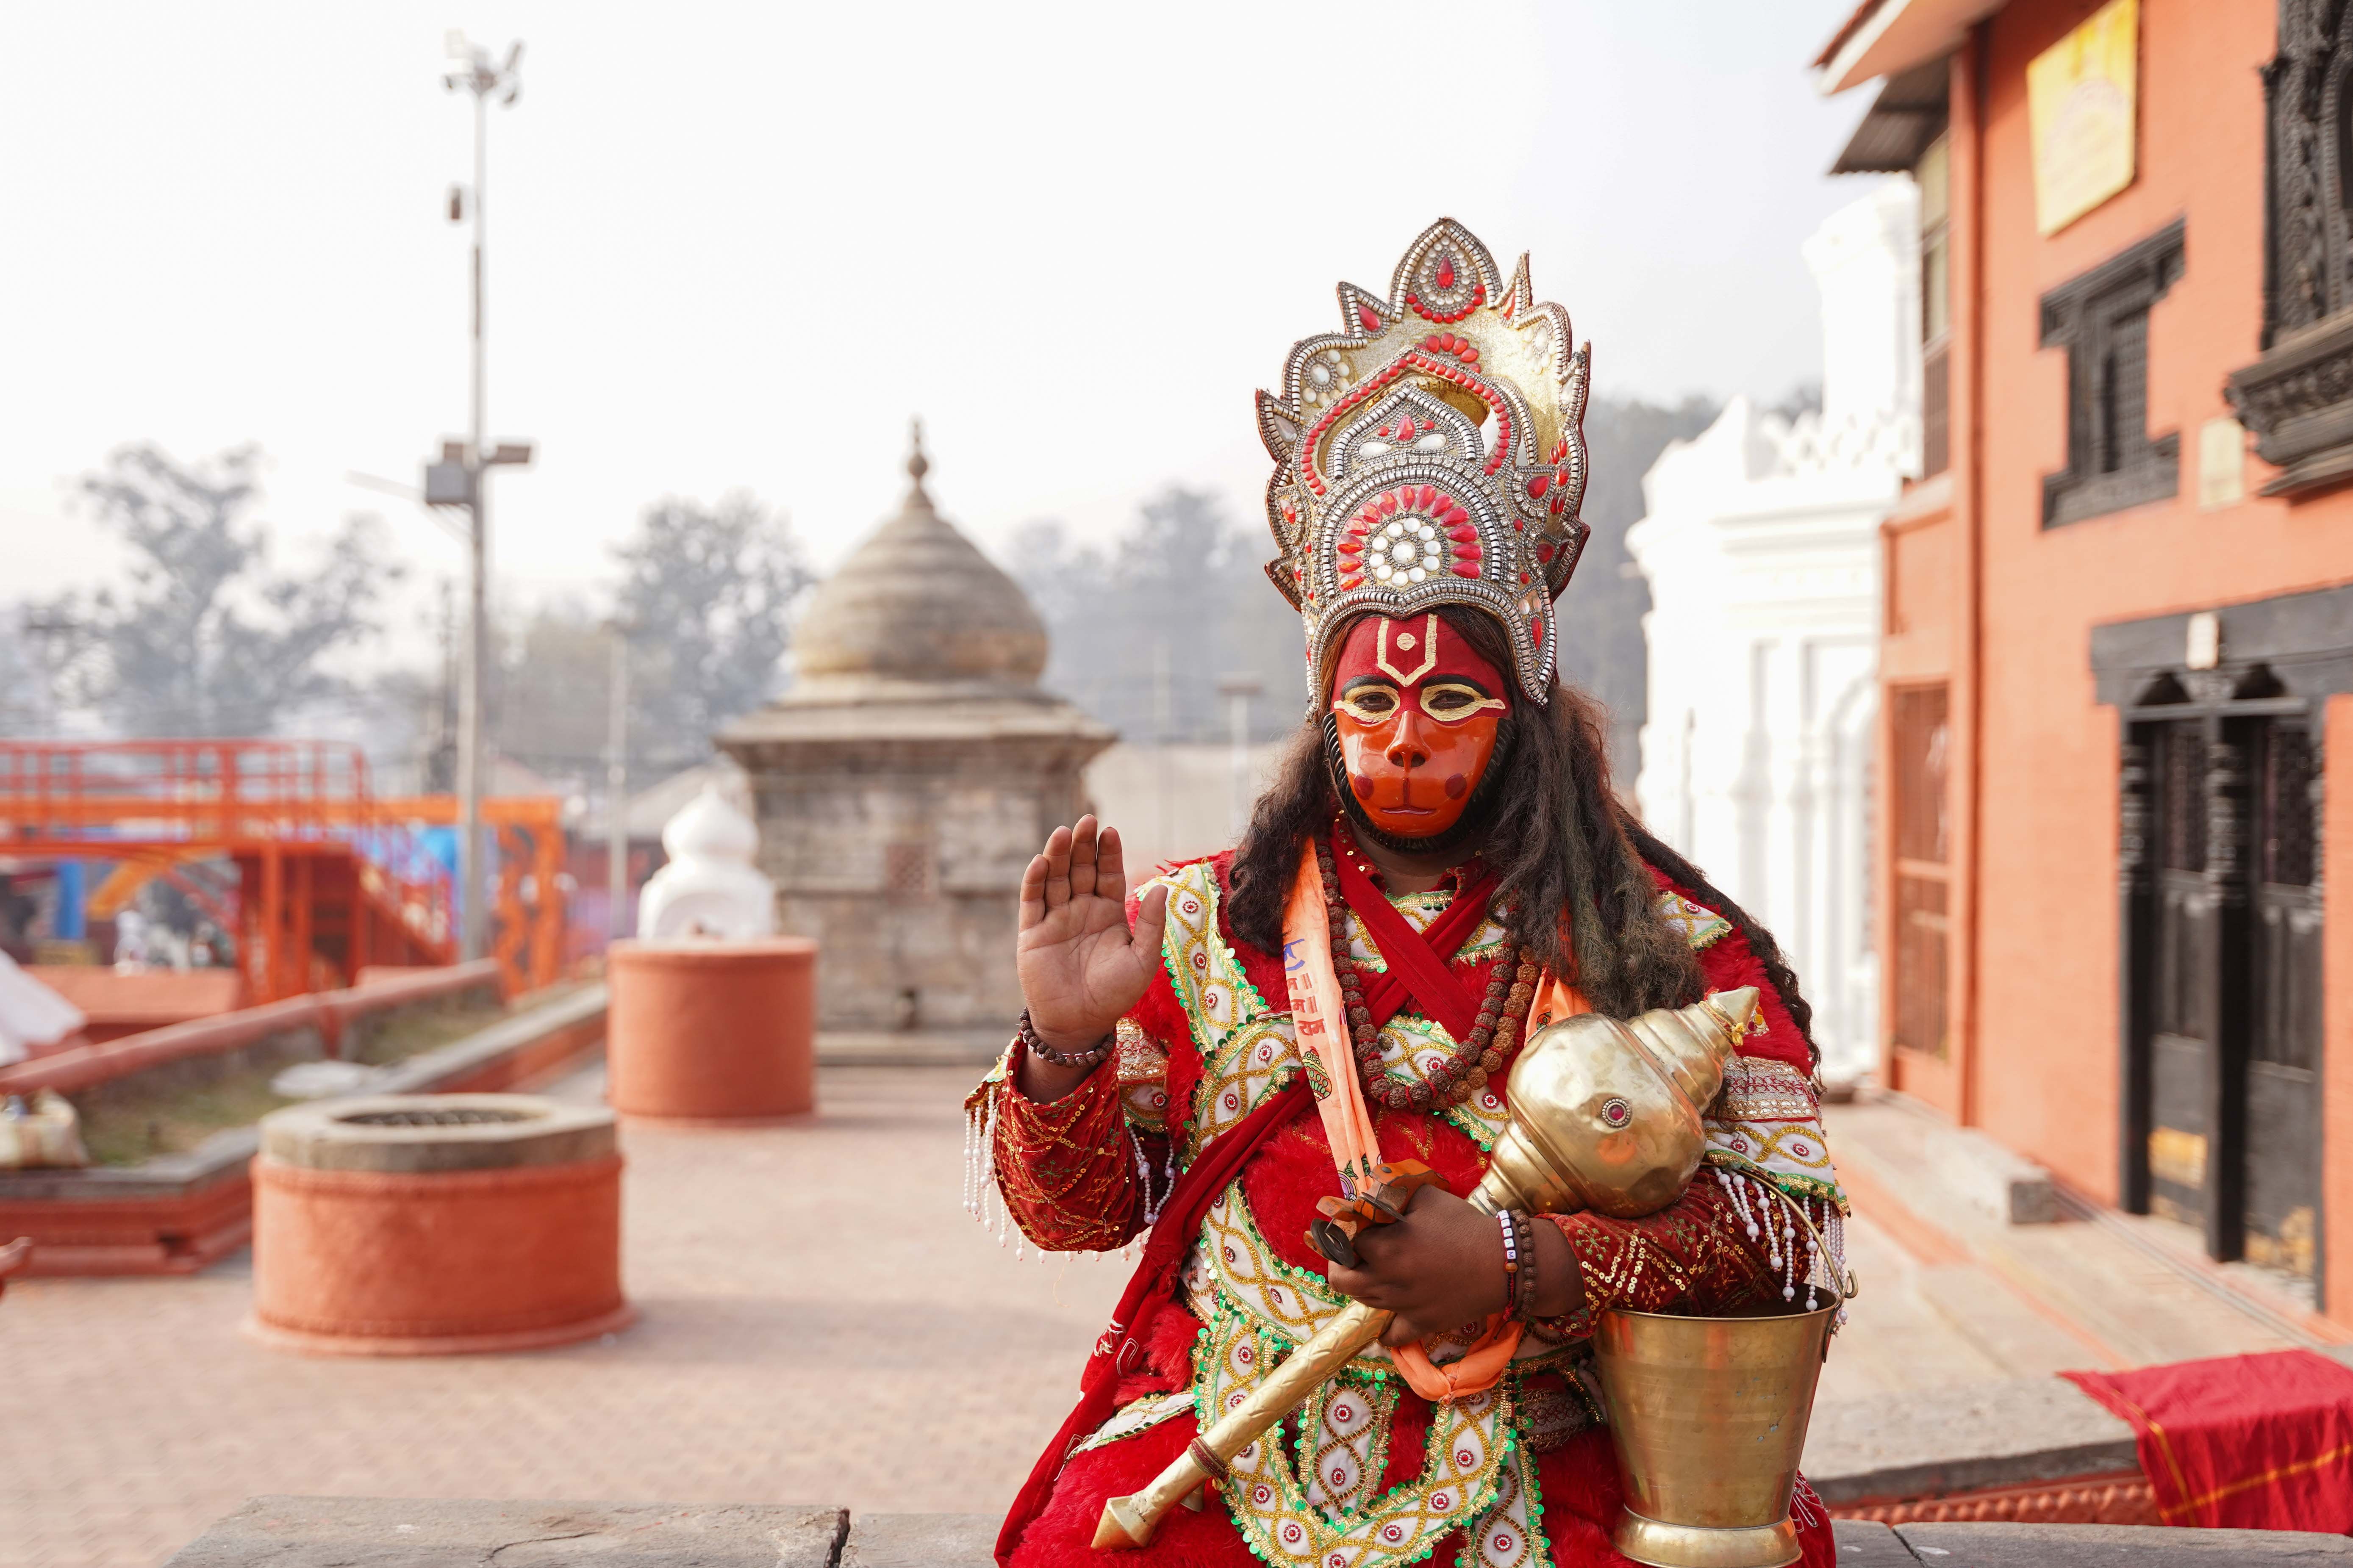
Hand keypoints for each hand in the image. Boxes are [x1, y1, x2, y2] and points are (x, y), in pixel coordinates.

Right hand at [1016, 814, 1168, 1064]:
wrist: (1080, 1023)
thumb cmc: (1115, 994)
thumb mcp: (1142, 959)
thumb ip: (1150, 924)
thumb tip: (1163, 887)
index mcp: (1107, 913)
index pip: (1107, 874)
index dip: (1108, 853)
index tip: (1110, 831)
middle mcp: (1080, 911)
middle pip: (1081, 869)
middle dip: (1083, 845)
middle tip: (1086, 820)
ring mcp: (1055, 919)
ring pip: (1056, 879)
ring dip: (1059, 855)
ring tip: (1063, 832)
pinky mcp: (1032, 933)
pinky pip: (1032, 902)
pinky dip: (1035, 881)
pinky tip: (1040, 862)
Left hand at [1325, 1186, 1510, 1346]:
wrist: (1504, 1263)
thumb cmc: (1464, 1226)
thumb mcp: (1426, 1196)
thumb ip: (1392, 1192)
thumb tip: (1368, 1191)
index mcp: (1384, 1249)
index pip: (1344, 1240)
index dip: (1344, 1229)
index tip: (1350, 1224)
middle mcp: (1387, 1281)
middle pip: (1341, 1280)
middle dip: (1339, 1264)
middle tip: (1348, 1253)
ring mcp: (1403, 1307)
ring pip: (1363, 1303)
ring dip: (1362, 1286)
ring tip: (1372, 1273)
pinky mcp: (1421, 1324)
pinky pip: (1391, 1336)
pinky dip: (1384, 1330)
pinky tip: (1388, 1318)